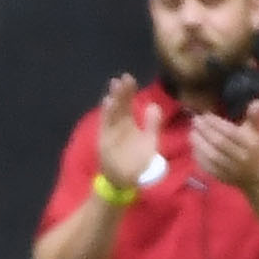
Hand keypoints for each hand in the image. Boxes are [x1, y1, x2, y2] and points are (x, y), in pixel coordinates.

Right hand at [96, 74, 162, 190]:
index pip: (128, 102)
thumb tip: (154, 106)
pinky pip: (105, 124)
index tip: (129, 78)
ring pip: (112, 112)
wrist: (125, 181)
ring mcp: (110, 131)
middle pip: (119, 104)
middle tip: (122, 77)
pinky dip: (107, 113)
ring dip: (113, 99)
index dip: (129, 91)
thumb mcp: (150, 142)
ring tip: (115, 86)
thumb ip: (153, 124)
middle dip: (120, 91)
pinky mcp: (104, 140)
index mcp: (129, 123)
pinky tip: (108, 102)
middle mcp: (118, 124)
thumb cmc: (138, 163)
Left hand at [189, 99, 258, 189]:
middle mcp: (241, 157)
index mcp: (250, 144)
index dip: (216, 123)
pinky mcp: (222, 178)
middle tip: (195, 121)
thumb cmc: (254, 148)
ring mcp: (231, 169)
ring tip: (192, 133)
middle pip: (219, 143)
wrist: (256, 176)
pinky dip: (199, 157)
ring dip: (199, 144)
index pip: (230, 132)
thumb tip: (256, 102)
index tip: (206, 115)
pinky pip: (208, 167)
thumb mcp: (257, 132)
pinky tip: (194, 147)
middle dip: (205, 131)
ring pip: (212, 156)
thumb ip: (255, 117)